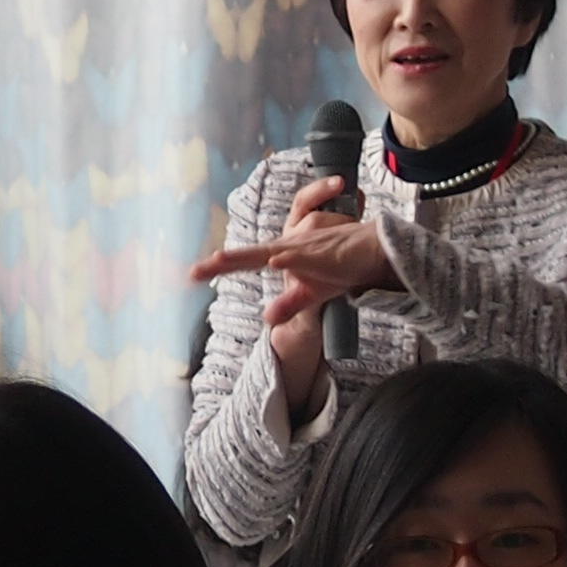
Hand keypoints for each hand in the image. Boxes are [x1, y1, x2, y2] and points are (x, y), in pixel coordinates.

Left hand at [187, 175, 400, 326]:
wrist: (375, 251)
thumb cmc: (342, 266)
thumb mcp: (312, 293)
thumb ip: (290, 304)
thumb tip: (267, 320)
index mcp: (283, 256)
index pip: (245, 262)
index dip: (219, 268)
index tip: (192, 274)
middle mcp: (290, 246)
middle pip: (250, 254)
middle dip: (224, 262)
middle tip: (195, 270)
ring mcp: (307, 247)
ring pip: (275, 252)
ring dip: (250, 258)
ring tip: (219, 260)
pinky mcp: (327, 251)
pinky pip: (305, 255)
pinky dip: (291, 259)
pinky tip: (276, 261)